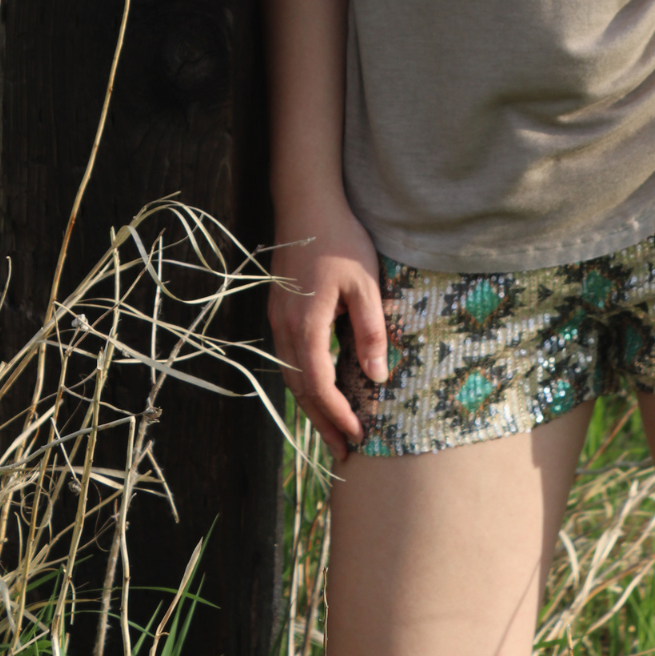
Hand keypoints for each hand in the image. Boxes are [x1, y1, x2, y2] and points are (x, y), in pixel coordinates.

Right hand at [267, 194, 387, 464]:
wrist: (306, 203)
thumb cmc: (341, 240)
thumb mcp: (366, 284)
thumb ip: (370, 331)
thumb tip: (377, 376)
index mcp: (306, 324)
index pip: (319, 384)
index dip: (338, 414)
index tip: (358, 435)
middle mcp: (285, 328)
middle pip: (301, 389)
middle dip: (323, 422)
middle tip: (344, 452)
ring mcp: (278, 320)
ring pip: (291, 376)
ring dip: (312, 407)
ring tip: (333, 431)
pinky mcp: (279, 311)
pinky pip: (289, 358)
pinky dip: (305, 383)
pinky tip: (320, 390)